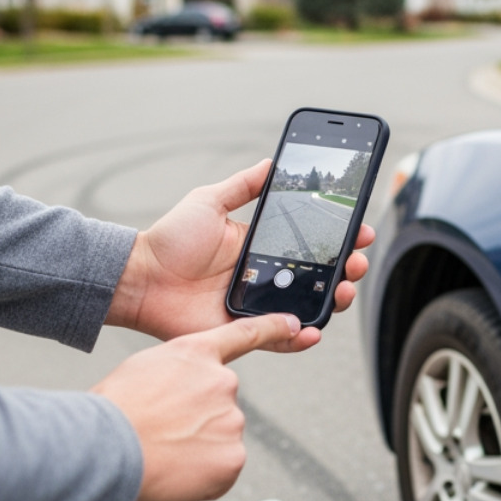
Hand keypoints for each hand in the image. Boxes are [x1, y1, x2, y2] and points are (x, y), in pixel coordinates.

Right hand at [92, 313, 299, 500]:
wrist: (107, 445)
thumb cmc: (113, 411)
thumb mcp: (144, 371)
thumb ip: (178, 378)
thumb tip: (188, 405)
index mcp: (196, 354)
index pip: (242, 336)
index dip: (270, 329)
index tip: (293, 326)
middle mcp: (223, 382)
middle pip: (220, 406)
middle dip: (197, 421)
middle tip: (162, 432)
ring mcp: (232, 420)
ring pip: (220, 439)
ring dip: (197, 448)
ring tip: (162, 450)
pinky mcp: (234, 458)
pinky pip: (221, 469)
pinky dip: (202, 476)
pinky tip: (176, 471)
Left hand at [105, 159, 375, 350]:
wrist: (140, 277)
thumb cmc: (169, 240)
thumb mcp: (209, 201)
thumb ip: (243, 185)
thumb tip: (273, 161)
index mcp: (263, 247)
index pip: (313, 244)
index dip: (340, 239)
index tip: (360, 230)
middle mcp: (268, 278)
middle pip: (320, 278)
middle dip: (347, 269)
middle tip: (356, 261)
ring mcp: (259, 306)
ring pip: (309, 308)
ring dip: (333, 301)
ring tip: (343, 289)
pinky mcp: (245, 331)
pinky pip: (280, 339)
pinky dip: (300, 337)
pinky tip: (313, 329)